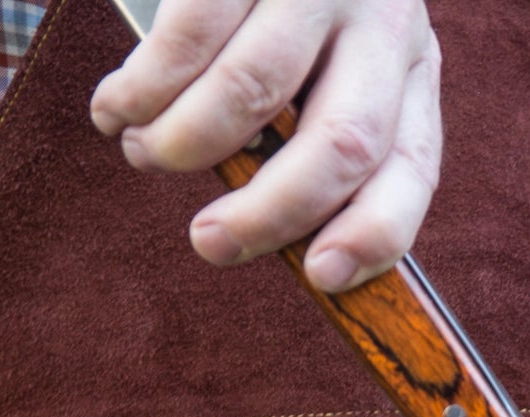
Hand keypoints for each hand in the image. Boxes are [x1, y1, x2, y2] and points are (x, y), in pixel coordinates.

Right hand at [90, 0, 442, 292]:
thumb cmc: (286, 7)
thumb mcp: (333, 63)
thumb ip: (317, 138)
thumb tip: (274, 237)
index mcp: (411, 69)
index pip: (412, 165)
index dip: (373, 233)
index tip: (321, 276)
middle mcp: (382, 23)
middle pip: (343, 144)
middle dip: (268, 211)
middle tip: (208, 242)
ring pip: (253, 93)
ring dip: (184, 145)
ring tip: (143, 154)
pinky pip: (188, 37)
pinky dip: (142, 90)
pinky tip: (117, 108)